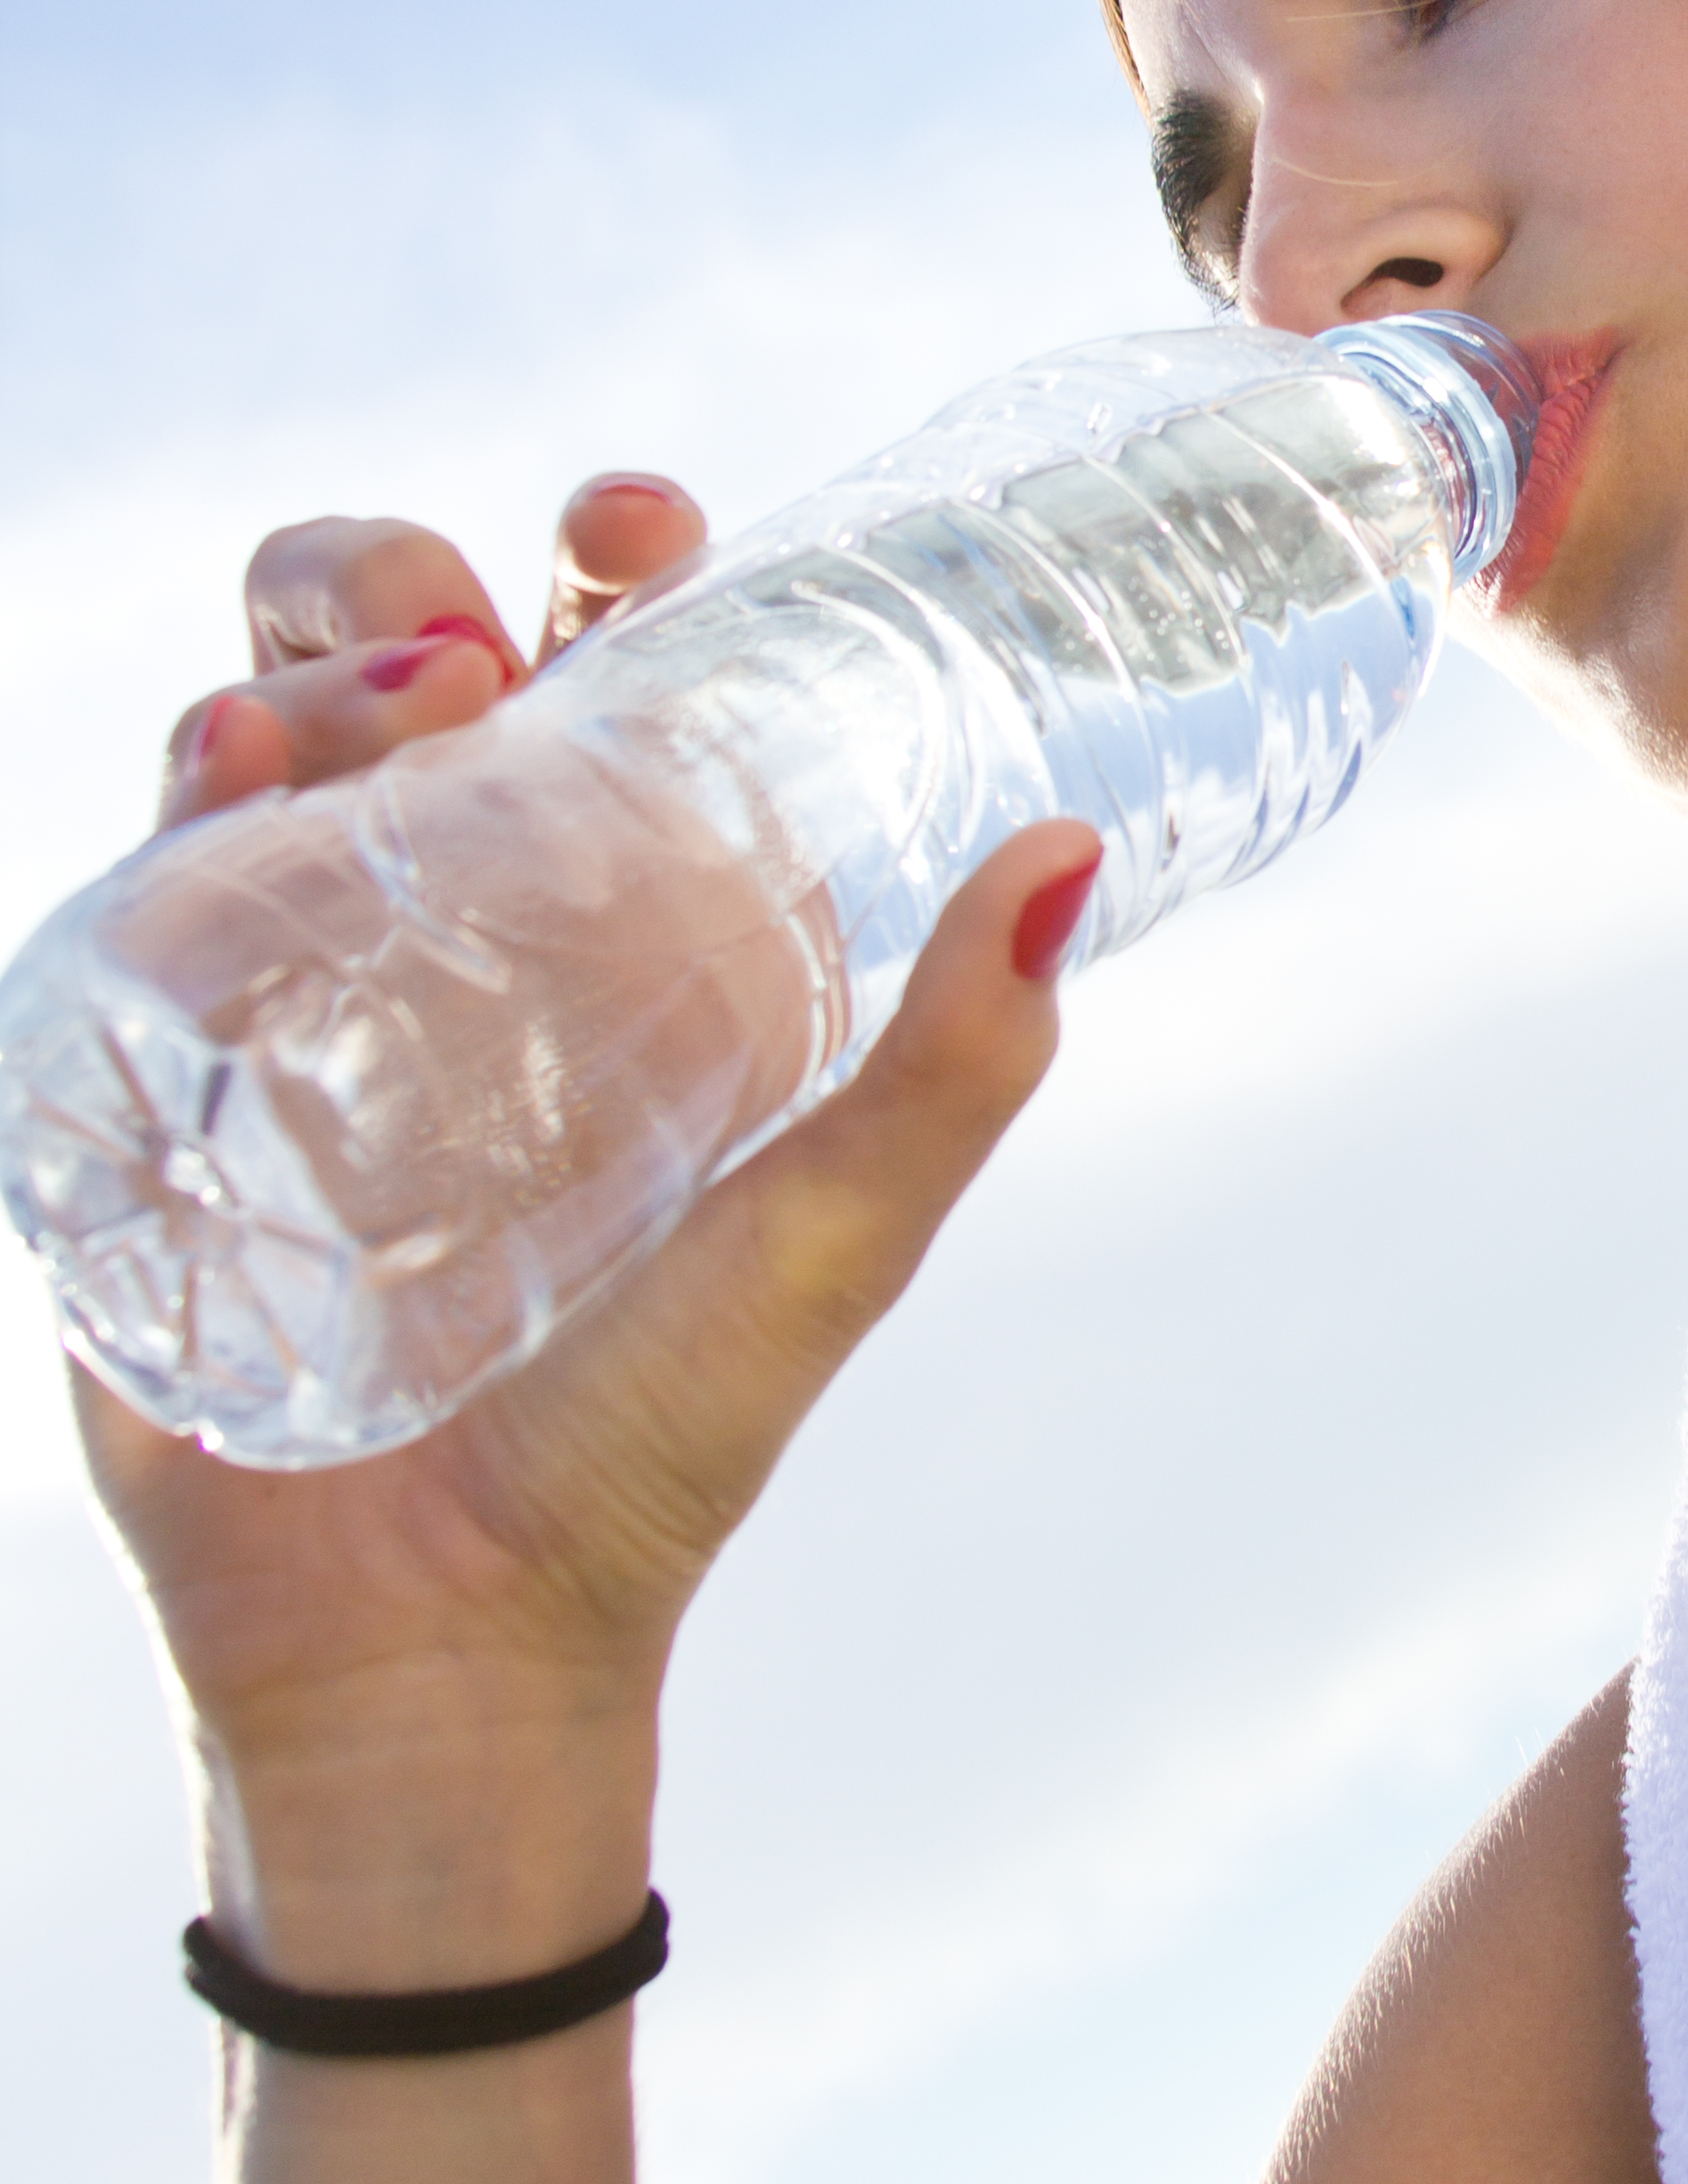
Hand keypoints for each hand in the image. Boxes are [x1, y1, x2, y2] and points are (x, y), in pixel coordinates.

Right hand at [91, 480, 1102, 1976]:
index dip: (600, 561)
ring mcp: (263, 1003)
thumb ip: (957, 1063)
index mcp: (590, 925)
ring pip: (236, 745)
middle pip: (369, 665)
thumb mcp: (832, 1233)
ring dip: (295, 666)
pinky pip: (119, 910)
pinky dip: (170, 809)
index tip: (637, 528)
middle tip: (479, 631)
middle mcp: (416, 934)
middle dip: (394, 576)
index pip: (575, 673)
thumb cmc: (654, 1443)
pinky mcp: (138, 1099)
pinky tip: (224, 772)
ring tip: (395, 701)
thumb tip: (1071, 844)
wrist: (463, 1655)